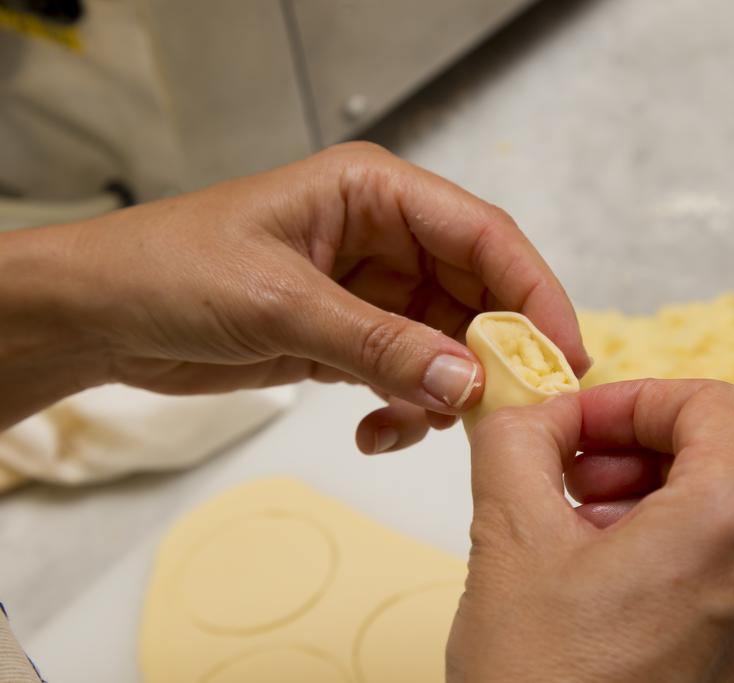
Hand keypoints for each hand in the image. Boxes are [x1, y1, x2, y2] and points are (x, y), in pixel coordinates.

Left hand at [0, 143, 587, 445]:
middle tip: (511, 413)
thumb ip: (380, 344)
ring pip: (450, 341)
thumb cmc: (172, 270)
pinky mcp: (354, 334)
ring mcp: (373, 288)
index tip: (563, 356)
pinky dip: (407, 409)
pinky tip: (375, 431)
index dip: (534, 293)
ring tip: (421, 424)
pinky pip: (411, 373)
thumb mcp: (282, 304)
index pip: (484, 235)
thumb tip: (469, 383)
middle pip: (479, 292)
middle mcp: (386, 234)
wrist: (102, 314)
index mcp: (376, 191)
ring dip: (448, 391)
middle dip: (496, 354)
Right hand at [448, 379, 733, 681]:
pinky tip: (614, 562)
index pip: (711, 402)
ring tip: (591, 518)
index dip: (634, 399)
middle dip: (657, 437)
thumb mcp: (510, 533)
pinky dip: (688, 527)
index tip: (578, 427)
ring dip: (671, 480)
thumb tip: (535, 407)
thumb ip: (519, 437)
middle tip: (588, 468)